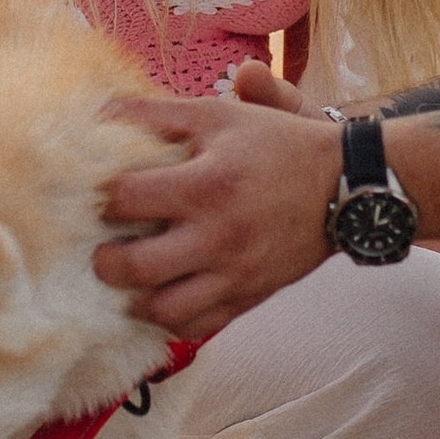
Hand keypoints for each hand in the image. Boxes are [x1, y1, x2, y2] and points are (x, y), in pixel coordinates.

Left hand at [96, 88, 341, 335]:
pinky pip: (197, 328)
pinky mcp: (248, 298)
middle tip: (103, 245)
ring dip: (134, 297)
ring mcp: (234, 275)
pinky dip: (170, 319)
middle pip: (134, 268)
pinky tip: (161, 295)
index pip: (126, 200)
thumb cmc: (275, 145)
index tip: (96, 194)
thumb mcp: (219, 115)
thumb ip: (159, 111)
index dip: (98, 197)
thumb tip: (100, 109)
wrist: (343, 185)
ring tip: (129, 277)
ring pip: (162, 311)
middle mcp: (218, 236)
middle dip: (104, 259)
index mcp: (207, 185)